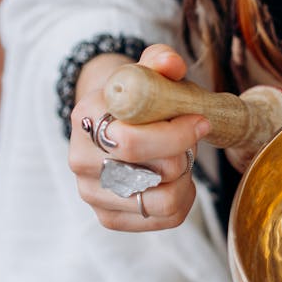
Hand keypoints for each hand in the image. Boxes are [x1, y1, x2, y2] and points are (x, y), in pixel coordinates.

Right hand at [68, 45, 210, 231]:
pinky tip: (177, 181)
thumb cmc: (137, 96)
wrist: (112, 120)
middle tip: (189, 142)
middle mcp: (81, 160)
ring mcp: (92, 193)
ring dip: (186, 180)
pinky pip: (164, 219)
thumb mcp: (146, 71)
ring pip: (163, 201)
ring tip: (183, 161)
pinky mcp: (108, 217)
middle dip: (184, 155)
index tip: (201, 122)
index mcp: (86, 118)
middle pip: (155, 173)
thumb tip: (171, 62)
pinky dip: (183, 201)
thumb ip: (160, 62)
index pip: (133, 141)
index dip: (177, 135)